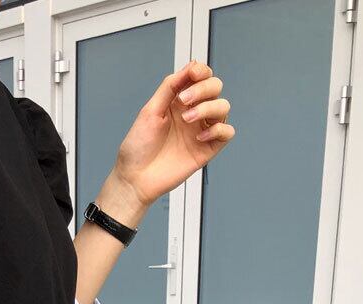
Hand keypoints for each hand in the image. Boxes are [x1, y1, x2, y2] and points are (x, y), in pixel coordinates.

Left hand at [112, 60, 234, 210]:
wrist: (135, 178)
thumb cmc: (138, 147)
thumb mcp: (150, 111)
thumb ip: (170, 87)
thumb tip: (190, 66)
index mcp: (179, 102)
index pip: (202, 77)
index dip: (201, 72)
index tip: (191, 75)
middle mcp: (193, 113)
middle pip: (216, 88)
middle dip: (203, 89)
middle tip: (183, 102)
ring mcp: (201, 131)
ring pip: (224, 107)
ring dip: (208, 108)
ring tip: (187, 119)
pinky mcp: (206, 149)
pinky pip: (227, 132)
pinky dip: (218, 130)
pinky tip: (198, 138)